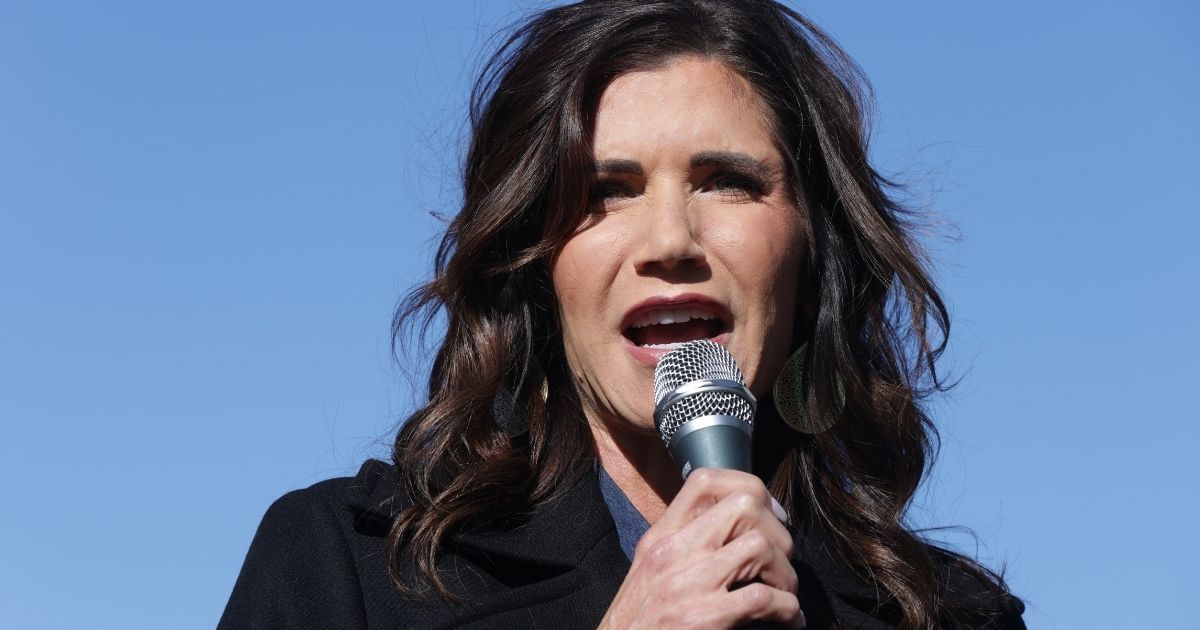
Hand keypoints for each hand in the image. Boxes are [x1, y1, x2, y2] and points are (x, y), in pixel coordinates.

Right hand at [599, 468, 804, 628]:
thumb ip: (685, 548)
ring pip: (760, 547)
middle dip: (777, 532)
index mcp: (660, 537)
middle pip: (743, 506)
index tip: (771, 517)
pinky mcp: (702, 618)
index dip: (752, 491)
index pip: (706, 482)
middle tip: (782, 561)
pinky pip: (764, 599)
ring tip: (786, 593)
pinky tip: (788, 620)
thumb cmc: (640, 624)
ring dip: (785, 574)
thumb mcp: (652, 573)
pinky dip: (788, 610)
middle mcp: (671, 552)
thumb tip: (735, 534)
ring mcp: (686, 584)